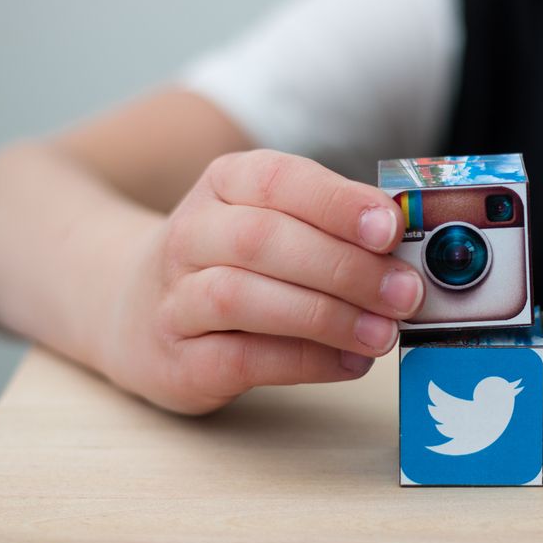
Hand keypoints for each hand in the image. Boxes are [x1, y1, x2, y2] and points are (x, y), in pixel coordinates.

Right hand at [99, 149, 421, 413]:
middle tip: (404, 294)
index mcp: (224, 185)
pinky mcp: (176, 359)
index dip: (336, 202)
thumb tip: (408, 251)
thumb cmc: (230, 263)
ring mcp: (175, 298)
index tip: (390, 228)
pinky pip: (241, 358)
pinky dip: (304, 361)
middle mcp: (191, 234)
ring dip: (325, 316)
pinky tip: (349, 363)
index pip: (278, 179)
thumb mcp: (272, 223)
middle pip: (263, 239)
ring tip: (382, 334)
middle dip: (344, 267)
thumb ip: (332, 229)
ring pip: (243, 296)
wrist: (134, 310)